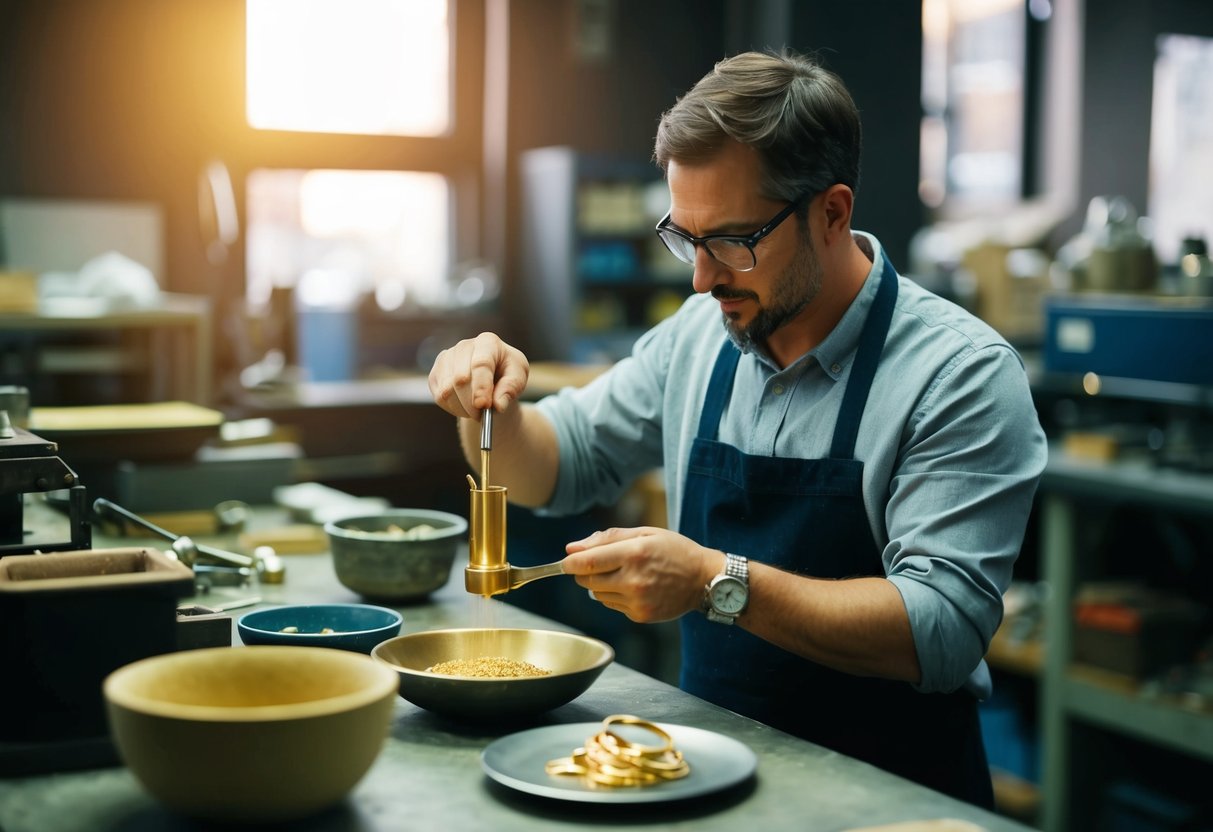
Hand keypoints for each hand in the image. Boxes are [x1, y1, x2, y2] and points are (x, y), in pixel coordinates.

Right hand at [427, 332, 529, 417]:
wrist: (493, 377)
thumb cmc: (508, 375)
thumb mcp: (518, 378)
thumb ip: (510, 389)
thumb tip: (498, 405)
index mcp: (488, 342)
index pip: (480, 364)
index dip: (481, 386)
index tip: (483, 405)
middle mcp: (464, 346)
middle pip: (460, 378)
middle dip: (471, 402)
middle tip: (482, 415)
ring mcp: (446, 358)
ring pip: (447, 390)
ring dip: (463, 408)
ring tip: (477, 410)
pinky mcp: (435, 373)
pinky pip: (439, 397)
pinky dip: (453, 408)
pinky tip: (465, 407)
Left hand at [561, 527, 722, 622]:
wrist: (704, 579)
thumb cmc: (673, 550)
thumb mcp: (644, 533)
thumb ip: (606, 538)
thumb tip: (572, 549)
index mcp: (634, 553)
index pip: (587, 562)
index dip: (570, 562)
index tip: (566, 561)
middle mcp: (634, 579)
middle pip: (587, 580)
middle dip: (585, 572)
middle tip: (599, 564)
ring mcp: (637, 600)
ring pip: (597, 595)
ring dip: (601, 585)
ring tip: (624, 574)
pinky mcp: (640, 615)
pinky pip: (612, 605)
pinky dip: (616, 596)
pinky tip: (635, 587)